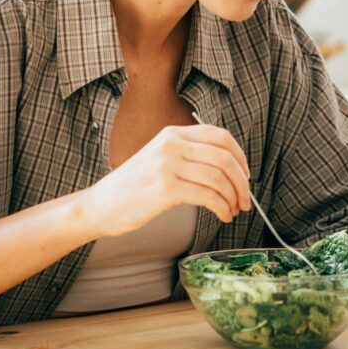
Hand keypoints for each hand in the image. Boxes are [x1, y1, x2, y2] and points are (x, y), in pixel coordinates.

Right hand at [83, 124, 250, 236]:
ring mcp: (168, 165)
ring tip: (233, 210)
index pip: (220, 136)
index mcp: (173, 133)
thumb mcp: (160, 158)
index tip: (246, 175)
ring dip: (234, 197)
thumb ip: (189, 155)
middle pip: (224, 157)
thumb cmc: (134, 187)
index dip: (240, 156)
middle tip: (246, 199)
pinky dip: (223, 208)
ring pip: (219, 177)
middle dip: (242, 181)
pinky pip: (208, 196)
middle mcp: (171, 144)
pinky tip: (223, 215)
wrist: (101, 204)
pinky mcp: (166, 189)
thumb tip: (230, 169)